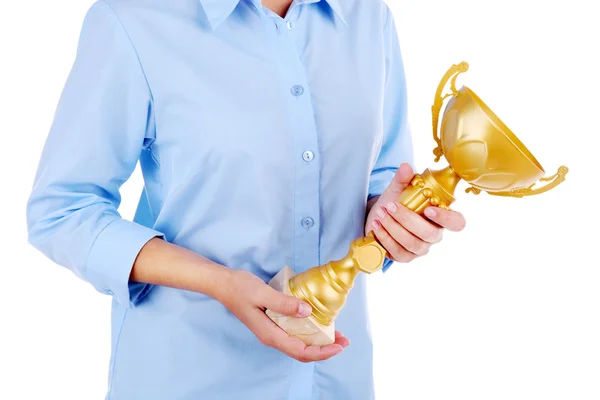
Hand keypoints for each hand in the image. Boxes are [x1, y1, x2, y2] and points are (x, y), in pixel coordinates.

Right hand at [216, 269, 349, 361]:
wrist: (222, 284)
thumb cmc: (240, 287)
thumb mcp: (263, 293)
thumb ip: (284, 303)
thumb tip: (308, 312)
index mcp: (270, 334)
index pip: (301, 351)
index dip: (322, 351)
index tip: (339, 345)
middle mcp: (272, 337)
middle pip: (302, 352)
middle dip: (325, 350)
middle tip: (344, 340)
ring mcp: (271, 331)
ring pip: (299, 345)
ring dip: (319, 343)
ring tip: (336, 334)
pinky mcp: (272, 324)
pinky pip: (294, 335)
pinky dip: (309, 334)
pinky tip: (317, 324)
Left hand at [365, 163, 465, 262]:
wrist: (377, 217)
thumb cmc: (394, 202)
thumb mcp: (398, 189)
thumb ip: (403, 179)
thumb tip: (406, 167)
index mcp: (440, 217)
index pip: (457, 223)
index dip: (446, 218)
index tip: (428, 209)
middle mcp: (434, 235)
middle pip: (429, 234)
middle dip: (407, 219)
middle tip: (390, 206)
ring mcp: (420, 248)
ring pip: (412, 243)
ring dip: (393, 227)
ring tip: (379, 213)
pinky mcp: (404, 257)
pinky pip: (398, 252)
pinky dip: (385, 238)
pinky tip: (376, 226)